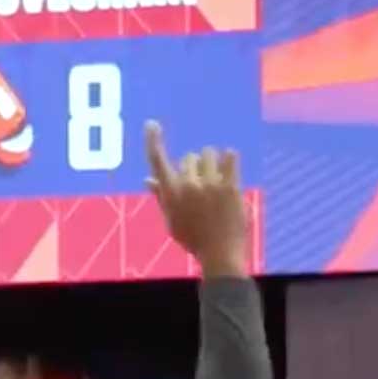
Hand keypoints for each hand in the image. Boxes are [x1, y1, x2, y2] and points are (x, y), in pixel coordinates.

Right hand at [144, 121, 248, 277]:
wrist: (220, 254)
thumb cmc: (194, 238)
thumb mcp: (172, 220)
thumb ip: (161, 197)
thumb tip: (147, 180)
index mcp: (171, 194)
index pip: (158, 162)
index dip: (153, 142)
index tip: (151, 124)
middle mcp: (188, 186)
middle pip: (189, 157)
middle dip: (195, 167)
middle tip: (202, 187)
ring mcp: (210, 184)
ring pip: (209, 154)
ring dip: (212, 164)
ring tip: (216, 182)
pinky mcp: (230, 185)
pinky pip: (230, 156)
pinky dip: (229, 160)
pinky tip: (229, 170)